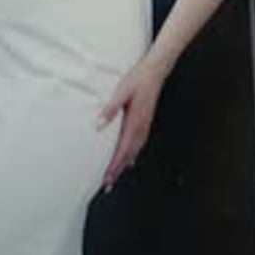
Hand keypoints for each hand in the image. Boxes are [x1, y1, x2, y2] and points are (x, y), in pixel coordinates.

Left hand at [97, 55, 164, 189]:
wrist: (156, 70)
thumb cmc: (138, 78)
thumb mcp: (121, 91)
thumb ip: (110, 109)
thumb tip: (98, 125)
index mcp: (135, 122)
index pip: (122, 150)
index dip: (114, 166)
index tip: (107, 179)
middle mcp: (141, 126)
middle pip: (129, 154)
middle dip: (118, 170)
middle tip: (108, 184)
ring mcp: (145, 123)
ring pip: (135, 149)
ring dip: (126, 163)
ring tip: (117, 174)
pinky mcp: (146, 119)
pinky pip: (140, 142)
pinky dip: (134, 153)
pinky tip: (131, 156)